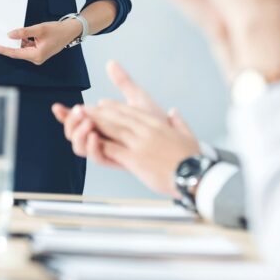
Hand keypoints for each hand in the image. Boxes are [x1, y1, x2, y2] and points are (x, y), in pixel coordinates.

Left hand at [0, 19, 82, 65]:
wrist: (70, 31)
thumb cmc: (57, 31)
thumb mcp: (39, 29)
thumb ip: (23, 32)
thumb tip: (9, 35)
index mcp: (36, 55)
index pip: (14, 53)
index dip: (2, 50)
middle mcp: (35, 58)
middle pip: (16, 53)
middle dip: (4, 47)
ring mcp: (37, 56)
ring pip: (20, 49)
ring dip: (13, 43)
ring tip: (1, 36)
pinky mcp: (38, 52)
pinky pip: (25, 47)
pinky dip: (20, 42)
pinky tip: (15, 36)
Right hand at [52, 61, 164, 166]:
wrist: (177, 146)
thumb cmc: (160, 125)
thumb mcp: (139, 100)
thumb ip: (124, 83)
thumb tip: (111, 62)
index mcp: (105, 126)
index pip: (79, 121)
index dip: (66, 115)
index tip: (58, 107)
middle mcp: (104, 139)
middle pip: (76, 136)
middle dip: (70, 124)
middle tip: (76, 111)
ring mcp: (110, 150)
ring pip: (82, 148)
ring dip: (79, 134)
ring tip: (87, 121)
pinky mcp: (118, 160)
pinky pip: (98, 158)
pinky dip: (92, 146)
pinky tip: (95, 135)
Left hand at [84, 101, 200, 196]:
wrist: (196, 175)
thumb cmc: (192, 158)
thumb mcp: (187, 135)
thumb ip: (179, 122)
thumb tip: (174, 112)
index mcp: (156, 124)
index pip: (130, 111)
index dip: (113, 107)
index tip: (102, 104)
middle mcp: (146, 130)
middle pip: (117, 117)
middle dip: (98, 112)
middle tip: (84, 109)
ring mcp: (139, 144)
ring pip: (112, 129)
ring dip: (95, 124)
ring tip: (82, 122)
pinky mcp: (135, 159)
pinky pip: (113, 149)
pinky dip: (100, 144)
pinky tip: (91, 142)